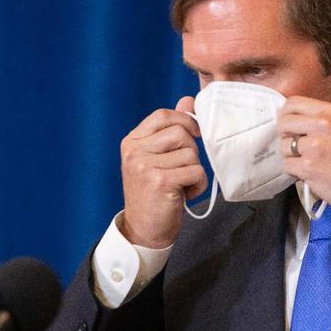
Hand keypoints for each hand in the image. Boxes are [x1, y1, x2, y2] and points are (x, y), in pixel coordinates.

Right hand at [118, 96, 206, 247]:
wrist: (144, 229)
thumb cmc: (154, 192)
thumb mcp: (158, 158)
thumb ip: (171, 129)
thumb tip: (188, 101)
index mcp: (132, 141)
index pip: (163, 115)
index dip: (184, 120)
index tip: (193, 134)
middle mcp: (134, 151)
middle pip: (180, 133)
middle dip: (191, 152)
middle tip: (181, 171)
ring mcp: (145, 166)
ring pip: (191, 153)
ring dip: (194, 171)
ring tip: (181, 185)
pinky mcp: (160, 182)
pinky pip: (196, 171)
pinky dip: (198, 185)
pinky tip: (184, 194)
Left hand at [277, 97, 330, 213]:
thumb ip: (328, 121)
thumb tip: (305, 120)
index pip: (294, 103)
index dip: (287, 115)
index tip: (289, 125)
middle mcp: (322, 125)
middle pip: (284, 122)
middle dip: (285, 135)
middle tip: (294, 146)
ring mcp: (314, 146)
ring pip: (284, 146)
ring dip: (292, 156)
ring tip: (309, 163)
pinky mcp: (308, 167)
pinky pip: (288, 166)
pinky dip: (295, 172)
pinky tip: (310, 174)